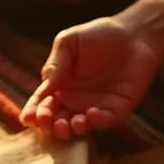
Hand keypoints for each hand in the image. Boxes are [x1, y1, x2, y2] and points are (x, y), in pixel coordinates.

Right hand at [22, 17, 159, 138]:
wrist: (134, 34)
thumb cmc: (98, 34)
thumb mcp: (69, 42)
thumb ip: (56, 63)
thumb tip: (46, 86)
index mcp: (59, 87)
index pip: (42, 104)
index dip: (34, 113)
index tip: (29, 117)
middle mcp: (75, 102)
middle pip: (57, 121)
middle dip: (51, 126)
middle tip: (48, 122)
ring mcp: (95, 107)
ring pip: (79, 128)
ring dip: (72, 130)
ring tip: (71, 123)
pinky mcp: (117, 109)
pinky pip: (105, 121)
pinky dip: (97, 122)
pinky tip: (91, 114)